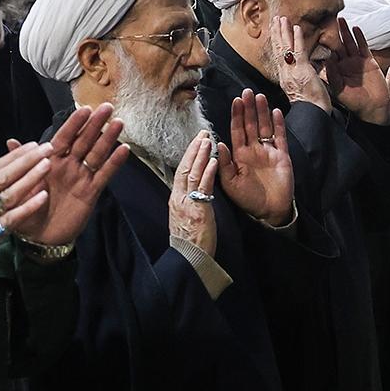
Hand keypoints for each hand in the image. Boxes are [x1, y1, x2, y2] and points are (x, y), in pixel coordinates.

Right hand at [0, 144, 51, 292]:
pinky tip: (43, 197)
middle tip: (45, 148)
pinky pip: (11, 219)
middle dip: (25, 160)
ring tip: (47, 164)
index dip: (12, 156)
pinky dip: (27, 207)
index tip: (30, 146)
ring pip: (8, 194)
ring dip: (30, 178)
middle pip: (2, 176)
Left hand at [14, 104, 128, 245]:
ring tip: (119, 123)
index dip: (74, 124)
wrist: (38, 237)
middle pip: (84, 141)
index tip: (84, 109)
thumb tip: (11, 141)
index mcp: (49, 161)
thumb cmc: (26, 209)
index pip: (63, 138)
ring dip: (108, 139)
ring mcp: (81, 177)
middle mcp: (68, 166)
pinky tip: (124, 150)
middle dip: (95, 124)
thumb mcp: (17, 186)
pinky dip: (114, 163)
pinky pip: (104, 175)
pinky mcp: (91, 192)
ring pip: (97, 154)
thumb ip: (18, 164)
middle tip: (107, 108)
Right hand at [167, 130, 218, 256]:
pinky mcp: (199, 209)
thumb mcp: (183, 217)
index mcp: (175, 199)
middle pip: (184, 167)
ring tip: (207, 139)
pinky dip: (208, 171)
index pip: (180, 171)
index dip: (188, 155)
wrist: (189, 257)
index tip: (195, 142)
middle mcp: (179, 198)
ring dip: (201, 155)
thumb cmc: (190, 241)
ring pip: (192, 173)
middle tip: (202, 133)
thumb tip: (190, 191)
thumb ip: (186, 201)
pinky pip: (203, 187)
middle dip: (194, 149)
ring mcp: (187, 202)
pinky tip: (213, 160)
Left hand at [218, 91, 293, 225]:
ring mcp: (268, 152)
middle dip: (248, 108)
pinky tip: (275, 112)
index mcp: (239, 155)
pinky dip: (278, 124)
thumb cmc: (248, 199)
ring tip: (260, 96)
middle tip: (247, 91)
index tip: (235, 101)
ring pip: (264, 127)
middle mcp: (253, 150)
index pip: (236, 130)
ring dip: (262, 112)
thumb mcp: (230, 183)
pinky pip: (280, 137)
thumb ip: (224, 164)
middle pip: (250, 124)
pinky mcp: (282, 156)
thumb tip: (219, 143)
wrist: (270, 211)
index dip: (236, 115)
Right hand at [267, 16, 331, 112]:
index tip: (274, 31)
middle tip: (274, 19)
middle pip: (278, 49)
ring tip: (281, 19)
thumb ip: (300, 77)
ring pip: (285, 47)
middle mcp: (285, 73)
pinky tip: (295, 27)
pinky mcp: (302, 70)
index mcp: (285, 78)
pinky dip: (297, 38)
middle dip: (276, 33)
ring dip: (283, 31)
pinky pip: (298, 50)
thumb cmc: (311, 105)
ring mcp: (292, 71)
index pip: (279, 56)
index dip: (276, 43)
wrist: (314, 113)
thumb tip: (303, 69)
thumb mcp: (300, 89)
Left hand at [323, 23, 389, 124]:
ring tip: (340, 19)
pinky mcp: (369, 61)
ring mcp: (357, 62)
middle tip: (327, 20)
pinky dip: (359, 37)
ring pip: (350, 43)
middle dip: (334, 34)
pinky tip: (355, 28)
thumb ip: (332, 75)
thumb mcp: (339, 90)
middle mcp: (346, 64)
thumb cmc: (354, 102)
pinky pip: (363, 46)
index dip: (322, 44)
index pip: (328, 54)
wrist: (373, 108)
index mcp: (337, 71)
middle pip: (339, 45)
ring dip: (346, 32)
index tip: (315, 34)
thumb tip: (326, 60)